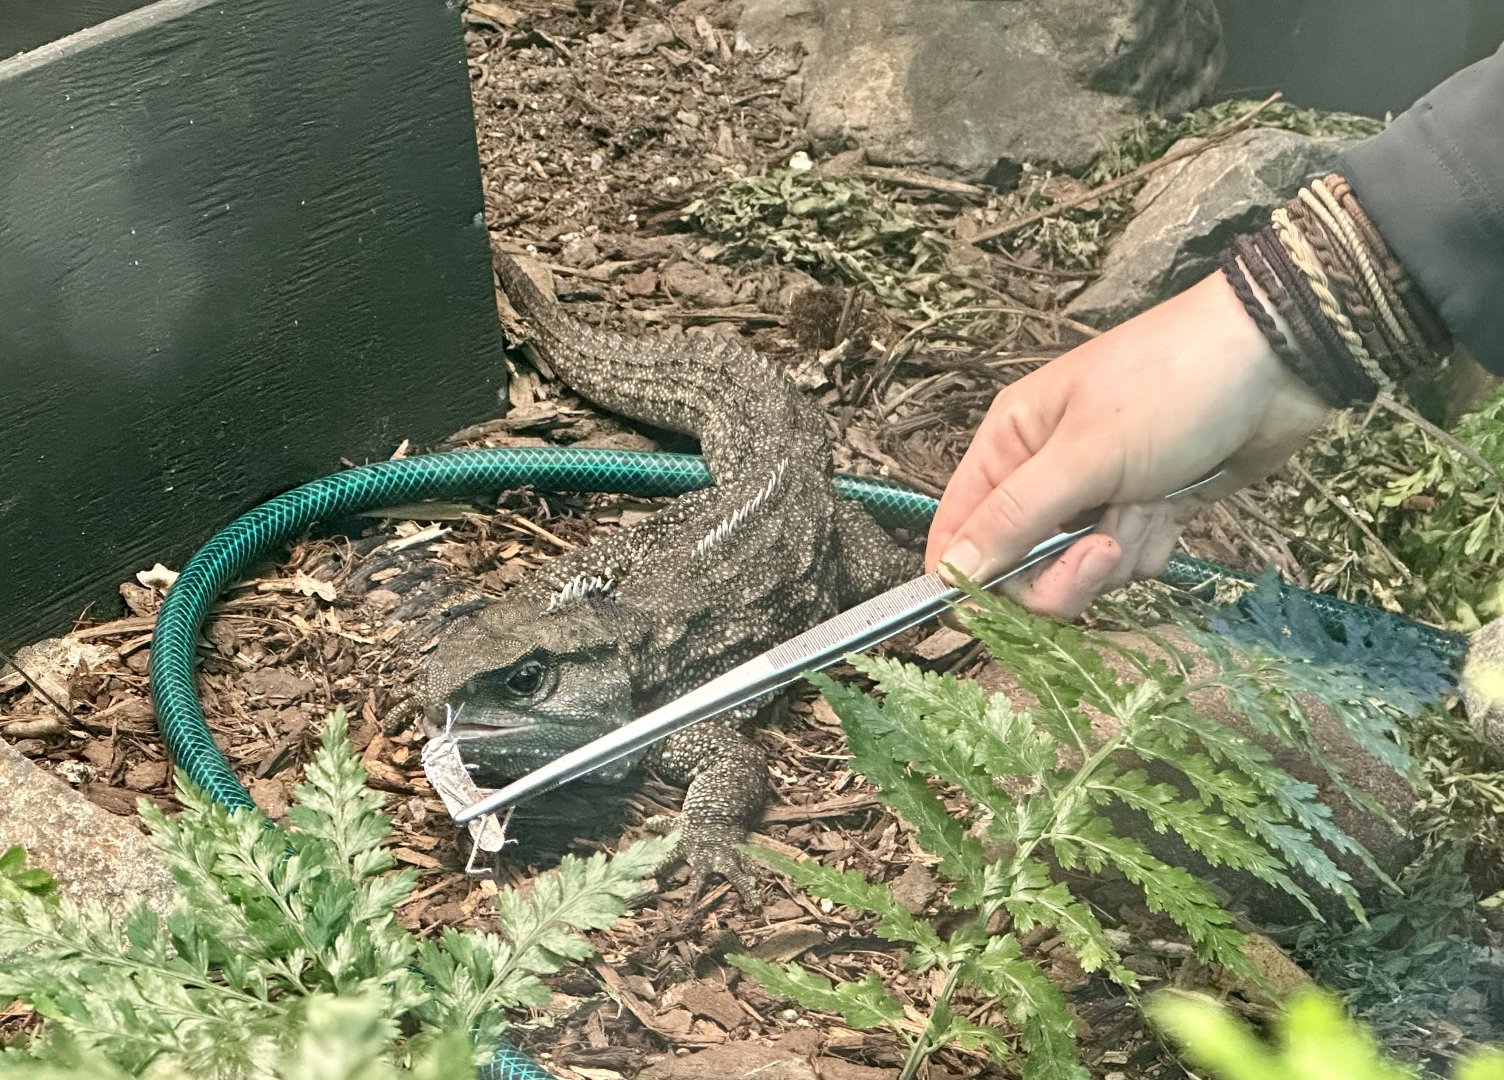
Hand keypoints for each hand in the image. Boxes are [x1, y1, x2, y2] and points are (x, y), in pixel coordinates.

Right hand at [926, 271, 1329, 617]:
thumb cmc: (1170, 387)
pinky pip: (1126, 561)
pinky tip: (1173, 511)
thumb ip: (1015, 519)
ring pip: (1077, 570)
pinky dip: (1150, 548)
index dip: (965, 576)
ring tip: (1148, 512)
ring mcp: (1096, 494)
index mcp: (1011, 442)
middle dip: (1062, 572)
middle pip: (1020, 564)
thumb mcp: (1084, 454)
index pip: (959, 527)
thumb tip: (948, 573)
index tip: (986, 615)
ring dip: (1115, 557)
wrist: (1277, 364)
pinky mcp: (1145, 510)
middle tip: (1104, 550)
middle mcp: (1044, 473)